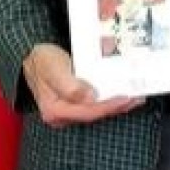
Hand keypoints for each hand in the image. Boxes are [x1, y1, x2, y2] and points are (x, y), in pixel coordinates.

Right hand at [23, 44, 144, 127]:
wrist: (31, 55)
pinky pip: (93, 102)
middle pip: (94, 113)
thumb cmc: (42, 60)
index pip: (87, 112)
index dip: (108, 106)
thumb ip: (70, 86)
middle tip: (138, 98)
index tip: (126, 98)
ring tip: (135, 97)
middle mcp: (62, 113)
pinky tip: (120, 91)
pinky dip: (108, 98)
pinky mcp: (73, 101)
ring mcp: (68, 108)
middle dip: (117, 107)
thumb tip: (90, 98)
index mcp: (56, 109)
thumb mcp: (54, 69)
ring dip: (116, 104)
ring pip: (95, 110)